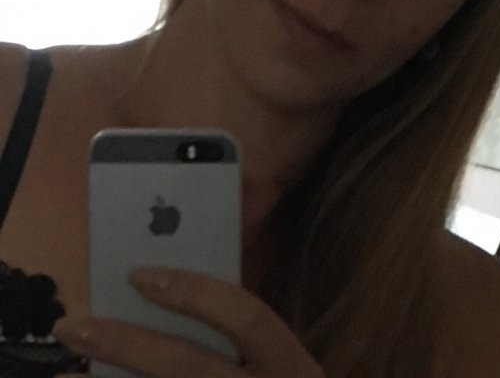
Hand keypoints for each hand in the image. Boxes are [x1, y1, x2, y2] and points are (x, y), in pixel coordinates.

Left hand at [53, 267, 325, 377]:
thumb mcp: (277, 362)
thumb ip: (241, 333)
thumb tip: (165, 291)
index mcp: (288, 362)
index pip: (247, 316)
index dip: (196, 293)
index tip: (139, 275)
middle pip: (188, 367)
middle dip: (127, 346)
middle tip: (75, 327)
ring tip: (67, 371)